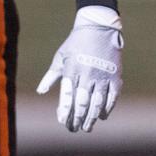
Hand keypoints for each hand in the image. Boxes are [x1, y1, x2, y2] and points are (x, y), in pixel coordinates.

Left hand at [36, 5, 121, 131]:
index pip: (67, 95)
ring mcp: (102, 75)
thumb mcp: (61, 56)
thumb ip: (51, 75)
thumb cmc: (76, 42)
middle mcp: (87, 73)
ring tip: (86, 127)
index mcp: (72, 68)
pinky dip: (106, 109)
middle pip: (82, 103)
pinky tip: (101, 116)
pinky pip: (112, 97)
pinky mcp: (115, 75)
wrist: (98, 26)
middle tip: (74, 128)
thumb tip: (41, 91)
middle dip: (77, 119)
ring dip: (91, 118)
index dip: (65, 111)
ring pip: (97, 103)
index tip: (62, 121)